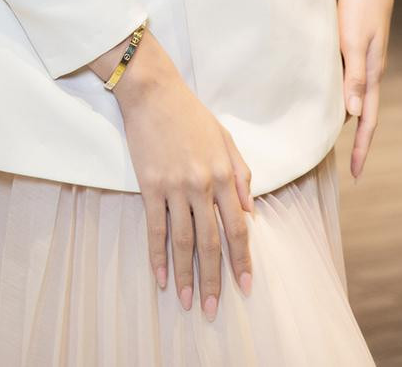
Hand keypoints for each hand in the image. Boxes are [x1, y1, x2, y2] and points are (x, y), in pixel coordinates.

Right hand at [94, 28, 254, 317]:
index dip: (242, 258)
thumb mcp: (225, 138)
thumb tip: (251, 211)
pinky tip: (161, 277)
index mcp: (224, 173)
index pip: (237, 226)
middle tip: (214, 308)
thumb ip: (240, 173)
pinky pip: (155, 228)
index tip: (245, 285)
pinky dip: (158, 256)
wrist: (154, 92)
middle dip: (215, 278)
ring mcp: (175, 186)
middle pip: (212, 241)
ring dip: (187, 275)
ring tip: (189, 302)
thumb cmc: (191, 113)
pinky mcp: (150, 185)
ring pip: (184, 241)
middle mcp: (202, 184)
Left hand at [323, 0, 394, 179]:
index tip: (357, 174)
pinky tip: (330, 97)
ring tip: (332, 135)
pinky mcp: (357, 46)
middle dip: (357, 139)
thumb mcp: (352, 40)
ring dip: (348, 117)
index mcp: (373, 72)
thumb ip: (353, 75)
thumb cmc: (359, 5)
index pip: (369, 120)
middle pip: (366, 113)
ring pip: (357, 96)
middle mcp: (372, 69)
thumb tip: (354, 113)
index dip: (363, 148)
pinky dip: (343, 94)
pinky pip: (351, 79)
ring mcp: (366, 58)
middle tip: (346, 163)